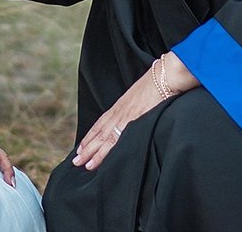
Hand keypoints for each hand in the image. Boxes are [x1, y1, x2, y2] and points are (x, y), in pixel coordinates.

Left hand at [73, 57, 187, 170]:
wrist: (165, 76)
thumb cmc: (156, 85)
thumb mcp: (140, 98)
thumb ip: (134, 109)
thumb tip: (134, 118)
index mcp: (120, 106)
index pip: (101, 124)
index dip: (91, 136)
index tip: (82, 148)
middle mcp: (120, 112)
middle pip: (100, 132)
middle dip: (88, 147)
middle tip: (76, 161)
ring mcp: (126, 116)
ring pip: (105, 137)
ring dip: (94, 151)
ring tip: (84, 164)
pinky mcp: (135, 121)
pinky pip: (118, 138)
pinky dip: (107, 149)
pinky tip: (101, 158)